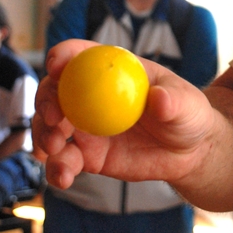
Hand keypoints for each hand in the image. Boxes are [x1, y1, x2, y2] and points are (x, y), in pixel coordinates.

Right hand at [34, 39, 216, 192]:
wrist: (189, 153)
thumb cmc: (187, 114)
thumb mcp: (187, 104)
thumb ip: (173, 101)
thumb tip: (160, 99)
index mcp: (112, 70)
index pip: (80, 55)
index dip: (63, 55)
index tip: (56, 66)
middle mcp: (91, 95)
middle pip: (54, 90)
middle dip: (45, 101)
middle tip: (56, 121)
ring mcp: (85, 125)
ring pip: (50, 126)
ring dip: (43, 136)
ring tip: (56, 151)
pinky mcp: (86, 155)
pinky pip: (63, 160)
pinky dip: (56, 168)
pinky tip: (62, 177)